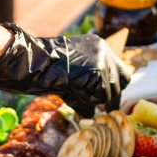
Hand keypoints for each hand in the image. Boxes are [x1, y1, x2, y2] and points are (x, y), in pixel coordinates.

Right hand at [0, 25, 129, 117]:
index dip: (114, 86)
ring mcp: (102, 59)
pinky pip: (102, 95)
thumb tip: (96, 110)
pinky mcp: (98, 71)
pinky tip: (74, 90)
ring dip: (97, 98)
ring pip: (112, 89)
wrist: (33, 62)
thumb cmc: (46, 70)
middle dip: (113, 95)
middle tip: (104, 109)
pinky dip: (90, 99)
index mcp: (98, 45)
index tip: (108, 100)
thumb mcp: (71, 76)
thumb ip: (87, 88)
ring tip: (76, 92)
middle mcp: (104, 49)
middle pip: (123, 78)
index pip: (119, 68)